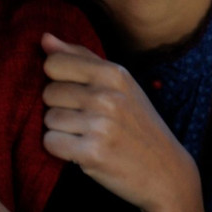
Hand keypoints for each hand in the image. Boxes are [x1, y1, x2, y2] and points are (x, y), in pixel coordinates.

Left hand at [40, 32, 199, 211]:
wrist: (166, 173)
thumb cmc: (138, 126)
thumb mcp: (120, 85)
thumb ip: (81, 58)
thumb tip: (44, 38)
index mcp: (115, 73)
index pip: (54, 64)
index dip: (59, 81)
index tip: (79, 95)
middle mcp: (108, 96)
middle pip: (48, 93)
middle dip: (61, 108)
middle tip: (88, 122)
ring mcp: (101, 125)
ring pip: (48, 119)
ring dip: (62, 131)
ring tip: (89, 137)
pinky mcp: (93, 153)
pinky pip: (50, 143)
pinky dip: (61, 150)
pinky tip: (83, 152)